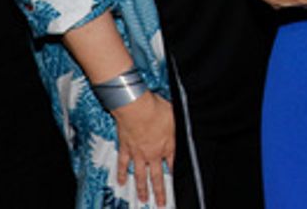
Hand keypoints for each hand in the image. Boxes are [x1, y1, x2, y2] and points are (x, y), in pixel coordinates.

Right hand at [113, 91, 173, 206]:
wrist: (136, 107)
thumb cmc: (156, 109)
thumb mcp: (175, 116)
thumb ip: (179, 127)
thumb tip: (186, 127)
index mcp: (167, 146)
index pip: (173, 164)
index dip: (175, 174)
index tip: (176, 184)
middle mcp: (153, 154)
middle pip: (157, 177)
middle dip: (160, 192)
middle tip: (161, 204)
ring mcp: (138, 153)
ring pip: (140, 175)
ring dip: (142, 189)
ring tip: (143, 199)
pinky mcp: (125, 148)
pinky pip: (123, 164)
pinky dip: (121, 173)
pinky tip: (120, 181)